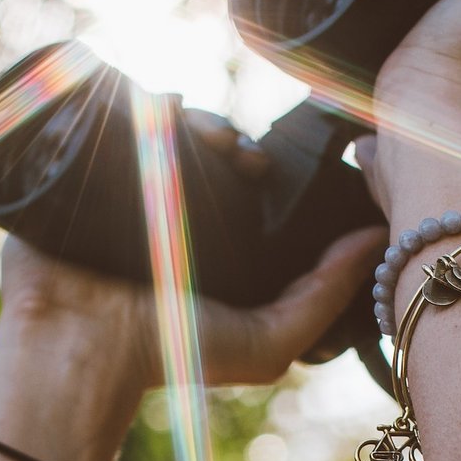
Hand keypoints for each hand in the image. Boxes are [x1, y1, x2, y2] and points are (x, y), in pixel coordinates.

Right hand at [0, 111, 386, 398]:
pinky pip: (118, 125)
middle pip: (208, 153)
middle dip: (231, 138)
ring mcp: (128, 194)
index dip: (265, 166)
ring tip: (209, 133)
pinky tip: (165, 107)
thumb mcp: (270, 340)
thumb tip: (378, 239)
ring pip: (169, 133)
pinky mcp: (88, 178)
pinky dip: (145, 106)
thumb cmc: (175, 354)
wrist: (82, 349)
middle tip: (241, 152)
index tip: (267, 167)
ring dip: (196, 119)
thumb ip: (326, 293)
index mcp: (214, 247)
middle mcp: (172, 217)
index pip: (246, 188)